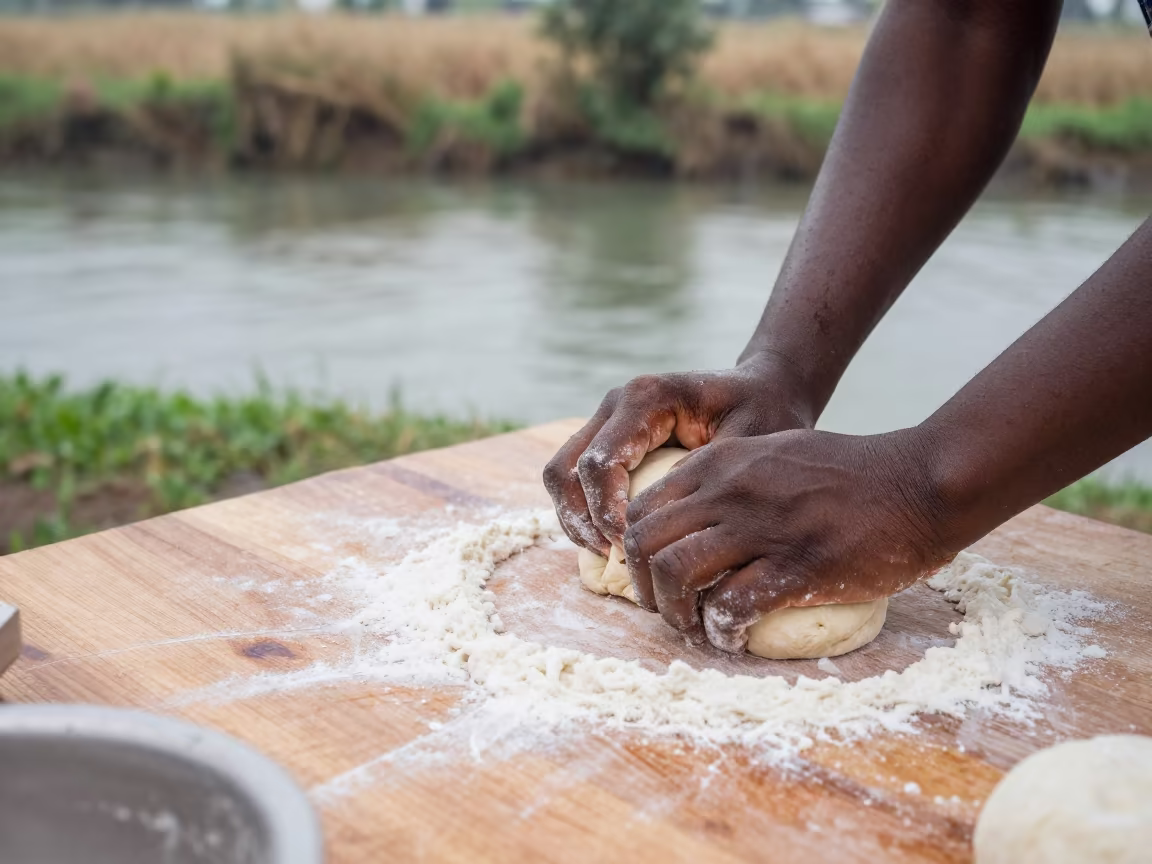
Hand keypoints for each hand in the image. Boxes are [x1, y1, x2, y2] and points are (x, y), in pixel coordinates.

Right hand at [543, 351, 818, 561]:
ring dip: (576, 520)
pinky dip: (583, 513)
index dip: (608, 514)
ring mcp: (606, 420)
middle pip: (565, 470)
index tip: (632, 549)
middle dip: (582, 521)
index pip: (601, 464)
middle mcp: (616, 404)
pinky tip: (612, 543)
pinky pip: (575, 480)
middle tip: (615, 558)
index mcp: (646, 398)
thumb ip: (710, 477)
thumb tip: (669, 525)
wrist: (763, 389)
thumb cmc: (763, 414)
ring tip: (609, 555)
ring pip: (560, 476)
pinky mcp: (607, 438)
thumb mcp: (750, 443)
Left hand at [622, 427, 955, 649]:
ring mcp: (761, 526)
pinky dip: (723, 631)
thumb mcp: (773, 453)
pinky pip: (731, 606)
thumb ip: (727, 476)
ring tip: (696, 629)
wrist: (918, 481)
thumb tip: (689, 515)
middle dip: (643, 587)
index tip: (650, 576)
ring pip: (674, 573)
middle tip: (666, 610)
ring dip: (675, 614)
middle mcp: (729, 489)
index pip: (640, 508)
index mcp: (719, 462)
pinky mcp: (797, 565)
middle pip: (643, 542)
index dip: (632, 550)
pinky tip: (735, 637)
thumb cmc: (848, 473)